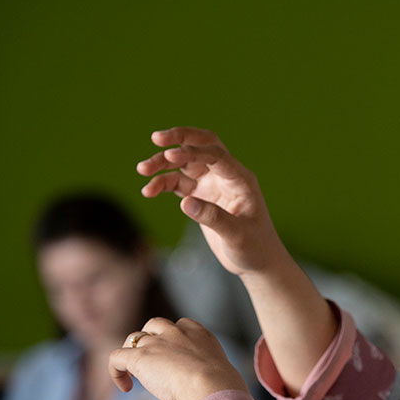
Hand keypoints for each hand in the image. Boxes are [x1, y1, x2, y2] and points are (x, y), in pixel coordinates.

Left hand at [109, 317, 247, 399]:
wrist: (213, 386)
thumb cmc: (223, 388)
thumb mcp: (222, 373)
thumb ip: (212, 373)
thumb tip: (220, 393)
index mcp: (199, 334)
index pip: (180, 325)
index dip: (172, 339)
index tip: (175, 359)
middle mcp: (176, 332)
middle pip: (155, 325)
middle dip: (151, 340)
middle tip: (155, 364)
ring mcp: (156, 343)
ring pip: (134, 338)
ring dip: (133, 354)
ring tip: (136, 375)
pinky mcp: (139, 357)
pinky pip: (117, 357)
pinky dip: (116, 371)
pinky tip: (125, 388)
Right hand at [136, 127, 282, 277]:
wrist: (257, 261)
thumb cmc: (255, 248)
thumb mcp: (237, 236)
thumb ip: (213, 218)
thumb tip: (185, 202)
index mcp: (241, 180)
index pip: (216, 155)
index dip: (193, 152)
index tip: (169, 155)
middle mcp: (226, 176)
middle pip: (201, 145)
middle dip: (179, 138)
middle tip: (156, 138)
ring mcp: (212, 184)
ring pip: (184, 163)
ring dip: (163, 163)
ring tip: (141, 169)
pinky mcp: (200, 196)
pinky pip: (177, 182)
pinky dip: (161, 183)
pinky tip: (148, 191)